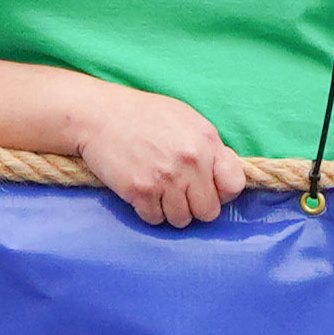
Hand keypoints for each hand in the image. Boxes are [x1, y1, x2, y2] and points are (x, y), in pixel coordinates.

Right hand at [76, 83, 243, 227]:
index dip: (223, 192)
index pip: (234, 185)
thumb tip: (224, 175)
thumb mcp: (186, 119)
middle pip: (208, 211)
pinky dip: (149, 211)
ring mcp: (165, 178)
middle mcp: (190, 161)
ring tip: (159, 192)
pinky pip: (155, 219)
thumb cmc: (144, 115)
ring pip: (182, 220)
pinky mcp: (140, 191)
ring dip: (171, 211)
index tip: (209, 188)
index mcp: (206, 142)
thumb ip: (209, 147)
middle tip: (179, 193)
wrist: (99, 114)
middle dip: (195, 206)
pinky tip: (142, 193)